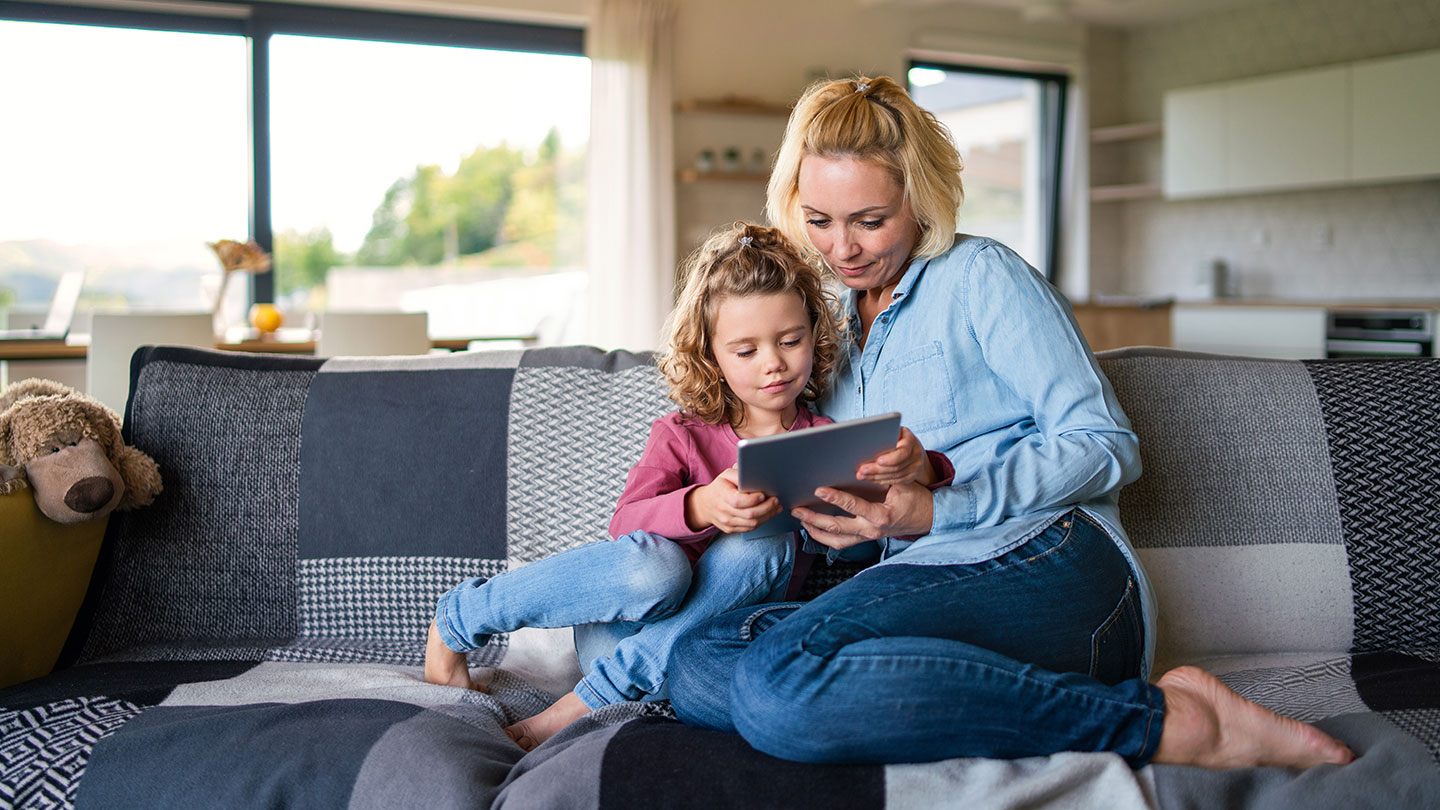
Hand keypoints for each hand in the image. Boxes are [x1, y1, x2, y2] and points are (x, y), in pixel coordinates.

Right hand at [686, 466, 781, 533]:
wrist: (705, 505)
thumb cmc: (720, 487)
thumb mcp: (726, 475)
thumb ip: (739, 475)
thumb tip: (756, 476)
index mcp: (722, 495)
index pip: (738, 501)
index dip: (753, 499)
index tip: (763, 494)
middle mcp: (723, 511)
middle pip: (749, 514)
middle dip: (766, 508)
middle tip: (776, 500)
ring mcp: (727, 523)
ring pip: (752, 524)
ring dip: (768, 516)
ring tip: (776, 507)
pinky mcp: (731, 530)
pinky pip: (750, 528)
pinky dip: (762, 521)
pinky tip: (769, 514)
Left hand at [793, 480, 934, 548]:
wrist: (927, 518)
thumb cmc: (915, 499)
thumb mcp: (903, 483)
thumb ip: (883, 475)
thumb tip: (861, 465)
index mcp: (881, 516)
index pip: (854, 507)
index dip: (835, 498)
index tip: (819, 490)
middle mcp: (871, 531)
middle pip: (836, 528)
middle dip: (814, 518)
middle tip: (797, 508)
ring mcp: (867, 537)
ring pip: (835, 540)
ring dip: (815, 530)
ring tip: (800, 518)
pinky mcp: (864, 539)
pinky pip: (840, 543)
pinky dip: (823, 537)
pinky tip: (811, 528)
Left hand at [856, 428, 934, 486]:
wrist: (916, 449)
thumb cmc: (900, 437)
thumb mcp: (897, 432)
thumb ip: (887, 435)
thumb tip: (868, 438)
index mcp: (911, 441)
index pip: (903, 452)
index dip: (891, 458)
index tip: (878, 461)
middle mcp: (916, 455)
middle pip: (896, 467)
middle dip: (877, 469)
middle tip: (862, 470)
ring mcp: (915, 468)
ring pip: (894, 476)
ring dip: (876, 476)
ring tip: (861, 475)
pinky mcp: (911, 477)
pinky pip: (895, 481)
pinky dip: (881, 480)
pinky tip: (870, 478)